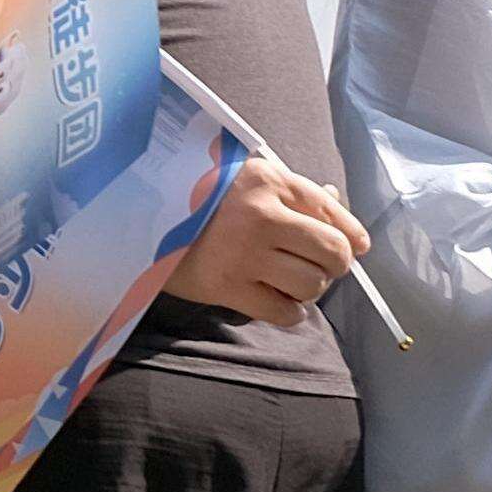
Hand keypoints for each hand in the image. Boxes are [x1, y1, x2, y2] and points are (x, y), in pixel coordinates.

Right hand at [163, 151, 371, 324]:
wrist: (134, 214)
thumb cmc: (193, 193)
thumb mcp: (242, 178)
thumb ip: (289, 190)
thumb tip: (336, 204)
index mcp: (266, 179)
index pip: (330, 210)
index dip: (352, 234)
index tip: (357, 247)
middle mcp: (260, 214)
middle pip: (332, 252)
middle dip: (334, 264)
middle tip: (318, 265)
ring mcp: (243, 252)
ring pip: (312, 285)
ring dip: (309, 289)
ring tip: (290, 282)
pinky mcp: (226, 286)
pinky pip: (284, 313)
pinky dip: (289, 312)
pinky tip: (275, 299)